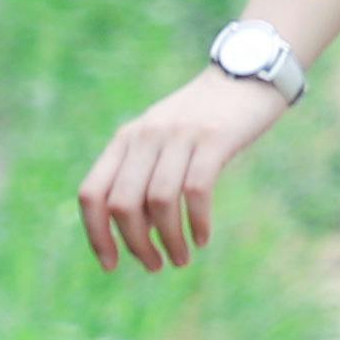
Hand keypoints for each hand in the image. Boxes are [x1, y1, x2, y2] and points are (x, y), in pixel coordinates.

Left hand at [77, 72, 294, 270]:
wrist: (247, 75)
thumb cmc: (204, 118)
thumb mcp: (162, 139)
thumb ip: (142, 173)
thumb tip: (135, 230)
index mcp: (125, 139)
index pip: (92, 194)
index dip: (96, 235)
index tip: (110, 265)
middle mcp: (145, 136)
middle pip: (123, 205)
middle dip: (137, 245)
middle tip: (156, 265)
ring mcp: (178, 136)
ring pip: (158, 202)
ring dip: (169, 240)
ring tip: (181, 258)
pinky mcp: (213, 139)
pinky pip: (195, 191)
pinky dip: (196, 222)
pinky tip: (202, 238)